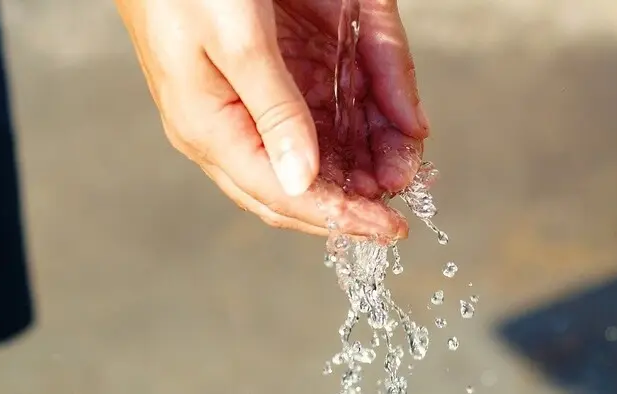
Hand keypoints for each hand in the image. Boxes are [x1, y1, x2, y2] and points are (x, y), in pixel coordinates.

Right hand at [115, 0, 429, 238]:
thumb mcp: (238, 42)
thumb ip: (275, 112)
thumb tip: (304, 183)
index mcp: (210, 128)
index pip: (282, 194)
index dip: (338, 216)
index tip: (388, 229)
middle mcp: (230, 126)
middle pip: (299, 183)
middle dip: (355, 194)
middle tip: (405, 196)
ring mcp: (250, 101)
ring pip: (315, 150)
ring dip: (363, 160)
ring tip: (405, 164)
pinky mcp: (270, 73)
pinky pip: (319, 110)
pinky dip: (359, 120)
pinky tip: (390, 125)